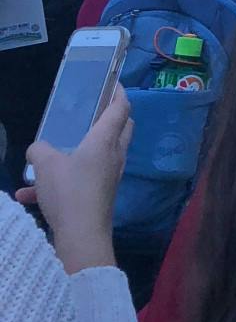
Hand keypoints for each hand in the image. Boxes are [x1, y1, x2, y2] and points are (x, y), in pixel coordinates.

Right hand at [27, 87, 132, 275]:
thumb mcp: (45, 164)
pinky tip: (29, 196)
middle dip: (110, 118)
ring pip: (98, 156)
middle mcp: (113, 156)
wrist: (81, 237)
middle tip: (91, 112)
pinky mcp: (100, 196)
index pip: (121, 108)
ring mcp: (109, 177)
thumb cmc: (69, 192)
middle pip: (121, 129)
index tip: (114, 83)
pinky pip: (80, 182)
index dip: (119, 93)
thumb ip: (39, 150)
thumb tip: (37, 149)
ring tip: (45, 159)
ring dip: (75, 154)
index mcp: (106, 140)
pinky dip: (59, 184)